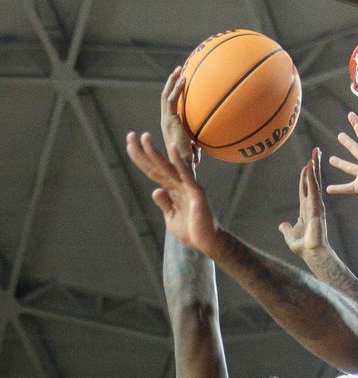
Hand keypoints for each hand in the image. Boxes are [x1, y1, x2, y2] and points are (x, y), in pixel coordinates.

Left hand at [126, 131, 218, 252]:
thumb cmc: (193, 231)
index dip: (140, 159)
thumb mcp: (171, 217)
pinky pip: (185, 174)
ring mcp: (188, 186)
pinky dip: (179, 161)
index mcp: (172, 190)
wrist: (207, 242)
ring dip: (155, 152)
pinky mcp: (196, 191)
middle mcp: (179, 184)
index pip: (153, 171)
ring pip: (167, 166)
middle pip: (157, 165)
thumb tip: (156, 190)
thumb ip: (165, 203)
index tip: (129, 145)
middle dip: (143, 150)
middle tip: (130, 135)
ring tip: (144, 137)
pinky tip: (172, 149)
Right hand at [160, 66, 198, 170]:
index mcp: (169, 124)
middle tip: (179, 69)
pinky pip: (172, 100)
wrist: (182, 165)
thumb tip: (204, 150)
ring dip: (172, 81)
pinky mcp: (170, 120)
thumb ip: (196, 145)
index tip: (180, 80)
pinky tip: (184, 80)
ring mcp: (167, 119)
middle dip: (171, 82)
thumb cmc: (188, 160)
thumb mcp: (193, 148)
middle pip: (166, 96)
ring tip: (180, 69)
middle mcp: (166, 119)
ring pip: (166, 95)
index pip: (169, 104)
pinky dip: (176, 89)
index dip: (173, 92)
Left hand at [279, 148, 329, 259]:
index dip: (307, 175)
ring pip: (314, 180)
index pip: (306, 187)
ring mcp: (315, 203)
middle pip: (313, 180)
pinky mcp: (316, 206)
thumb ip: (286, 229)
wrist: (312, 253)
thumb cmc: (304, 246)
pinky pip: (313, 188)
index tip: (309, 163)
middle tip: (316, 151)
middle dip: (314, 165)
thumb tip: (282, 225)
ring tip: (315, 152)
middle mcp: (312, 203)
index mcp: (306, 207)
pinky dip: (312, 176)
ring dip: (314, 166)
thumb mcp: (290, 234)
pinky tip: (310, 166)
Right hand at [328, 112, 357, 210]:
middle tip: (340, 135)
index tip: (350, 115)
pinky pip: (346, 187)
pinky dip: (338, 188)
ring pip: (349, 167)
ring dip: (340, 163)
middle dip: (348, 143)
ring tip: (331, 159)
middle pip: (355, 149)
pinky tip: (329, 188)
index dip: (357, 125)